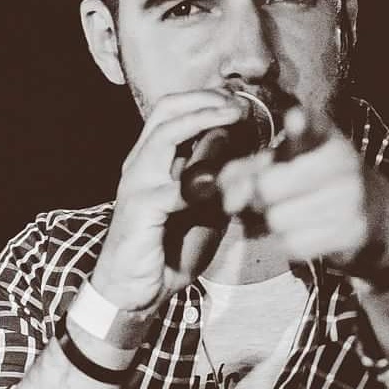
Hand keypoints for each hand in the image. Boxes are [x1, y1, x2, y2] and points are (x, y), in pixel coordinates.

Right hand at [91, 88, 245, 308]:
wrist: (134, 289)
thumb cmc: (168, 249)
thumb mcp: (203, 210)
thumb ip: (220, 183)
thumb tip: (254, 159)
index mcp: (152, 160)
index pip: (172, 111)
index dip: (206, 99)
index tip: (240, 102)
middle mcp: (141, 164)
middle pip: (167, 111)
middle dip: (206, 100)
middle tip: (240, 104)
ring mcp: (137, 183)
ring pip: (166, 136)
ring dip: (203, 121)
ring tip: (234, 118)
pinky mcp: (140, 209)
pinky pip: (173, 188)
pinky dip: (201, 182)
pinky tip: (226, 181)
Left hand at [217, 106, 388, 266]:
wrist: (372, 216)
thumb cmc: (315, 183)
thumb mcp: (285, 165)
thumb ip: (246, 172)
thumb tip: (226, 196)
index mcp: (325, 137)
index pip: (311, 125)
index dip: (300, 122)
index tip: (293, 118)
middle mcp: (342, 162)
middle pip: (270, 186)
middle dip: (259, 197)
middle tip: (268, 198)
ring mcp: (350, 198)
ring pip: (278, 219)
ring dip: (274, 223)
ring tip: (291, 214)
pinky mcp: (352, 231)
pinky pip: (294, 244)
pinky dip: (290, 243)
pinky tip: (305, 232)